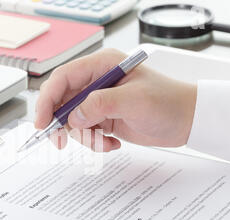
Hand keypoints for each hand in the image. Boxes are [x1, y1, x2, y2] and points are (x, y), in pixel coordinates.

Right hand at [35, 48, 196, 151]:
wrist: (187, 121)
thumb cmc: (168, 102)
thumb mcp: (134, 100)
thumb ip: (100, 104)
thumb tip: (73, 116)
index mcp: (102, 66)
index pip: (63, 79)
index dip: (47, 99)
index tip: (42, 121)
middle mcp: (96, 82)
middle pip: (61, 101)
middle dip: (59, 123)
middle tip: (59, 141)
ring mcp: (99, 102)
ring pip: (72, 121)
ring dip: (83, 137)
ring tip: (103, 142)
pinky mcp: (103, 118)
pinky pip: (86, 132)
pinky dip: (95, 142)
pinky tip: (113, 144)